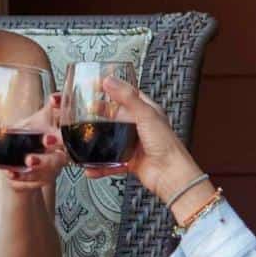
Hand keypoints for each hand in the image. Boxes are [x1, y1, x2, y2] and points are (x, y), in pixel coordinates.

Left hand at [0, 93, 67, 191]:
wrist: (20, 170)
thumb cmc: (17, 144)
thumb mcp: (3, 134)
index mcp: (46, 123)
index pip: (59, 109)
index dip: (59, 103)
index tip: (52, 99)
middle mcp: (55, 141)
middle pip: (64, 139)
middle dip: (55, 139)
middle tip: (46, 141)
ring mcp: (54, 160)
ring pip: (55, 162)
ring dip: (42, 163)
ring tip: (27, 162)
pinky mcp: (48, 177)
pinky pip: (42, 179)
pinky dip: (27, 179)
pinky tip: (13, 175)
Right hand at [81, 77, 200, 200]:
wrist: (170, 174)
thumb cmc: (166, 145)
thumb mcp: (146, 115)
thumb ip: (127, 97)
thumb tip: (111, 81)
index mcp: (148, 112)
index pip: (128, 94)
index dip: (113, 88)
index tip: (97, 84)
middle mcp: (140, 127)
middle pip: (116, 115)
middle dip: (100, 112)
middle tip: (86, 109)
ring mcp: (134, 144)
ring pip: (111, 138)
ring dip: (98, 138)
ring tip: (85, 136)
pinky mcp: (129, 160)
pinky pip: (111, 162)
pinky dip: (100, 165)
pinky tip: (91, 165)